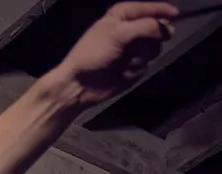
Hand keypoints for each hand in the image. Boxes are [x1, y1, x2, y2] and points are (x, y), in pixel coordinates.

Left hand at [54, 2, 179, 108]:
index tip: (176, 15)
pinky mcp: (132, 68)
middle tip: (137, 46)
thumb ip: (145, 27)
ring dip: (140, 57)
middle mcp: (130, 30)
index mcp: (123, 15)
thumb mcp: (118, 34)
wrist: (78, 84)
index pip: (150, 8)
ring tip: (123, 62)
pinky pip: (145, 67)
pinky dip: (134, 71)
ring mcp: (132, 50)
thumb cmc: (93, 53)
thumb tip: (167, 27)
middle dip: (149, 40)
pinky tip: (121, 73)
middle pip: (157, 30)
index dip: (163, 11)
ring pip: (154, 50)